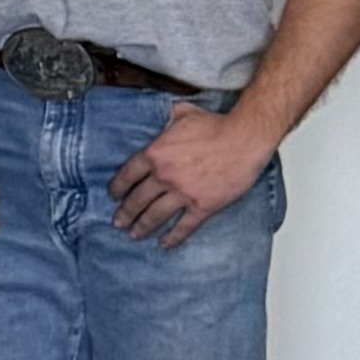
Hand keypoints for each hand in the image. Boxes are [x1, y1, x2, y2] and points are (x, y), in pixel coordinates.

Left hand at [111, 98, 272, 246]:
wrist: (246, 137)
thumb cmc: (217, 124)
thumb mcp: (182, 115)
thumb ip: (166, 120)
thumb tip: (161, 116)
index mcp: (155, 154)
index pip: (126, 176)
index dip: (117, 189)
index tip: (113, 196)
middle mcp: (164, 176)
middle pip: (137, 199)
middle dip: (125, 213)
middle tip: (118, 222)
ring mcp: (183, 192)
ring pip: (155, 215)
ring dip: (142, 227)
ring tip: (134, 235)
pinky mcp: (203, 205)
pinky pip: (183, 226)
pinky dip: (173, 237)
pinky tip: (164, 244)